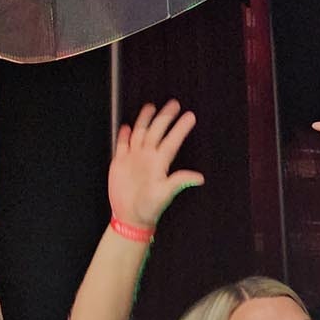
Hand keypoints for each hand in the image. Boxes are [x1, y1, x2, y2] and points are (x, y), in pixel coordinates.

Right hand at [108, 100, 203, 229]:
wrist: (130, 216)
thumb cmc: (149, 207)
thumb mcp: (165, 194)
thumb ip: (179, 182)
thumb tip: (200, 178)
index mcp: (160, 163)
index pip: (172, 141)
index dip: (180, 129)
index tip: (190, 116)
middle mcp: (148, 157)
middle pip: (157, 132)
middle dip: (165, 118)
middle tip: (174, 104)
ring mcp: (134, 158)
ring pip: (140, 134)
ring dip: (145, 120)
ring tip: (151, 106)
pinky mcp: (120, 163)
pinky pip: (122, 145)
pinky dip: (124, 136)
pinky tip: (127, 126)